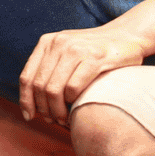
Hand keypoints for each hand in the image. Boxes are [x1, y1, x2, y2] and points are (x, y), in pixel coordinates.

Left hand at [18, 25, 148, 125]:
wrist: (128, 35)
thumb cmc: (95, 51)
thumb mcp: (66, 52)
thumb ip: (49, 68)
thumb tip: (30, 101)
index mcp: (46, 42)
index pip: (27, 77)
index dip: (25, 100)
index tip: (29, 116)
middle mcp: (58, 43)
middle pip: (39, 86)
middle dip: (43, 109)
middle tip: (53, 120)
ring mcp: (76, 49)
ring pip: (54, 90)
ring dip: (57, 110)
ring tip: (64, 118)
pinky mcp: (95, 58)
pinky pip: (73, 87)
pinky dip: (73, 102)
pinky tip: (77, 106)